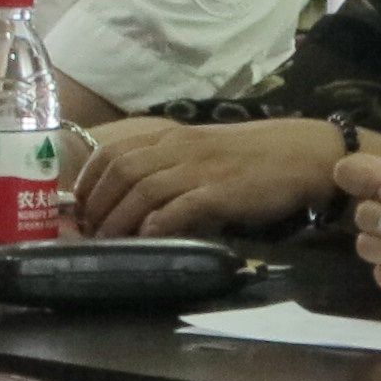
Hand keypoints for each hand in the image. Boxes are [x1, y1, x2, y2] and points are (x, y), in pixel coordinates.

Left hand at [74, 116, 342, 237]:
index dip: (88, 182)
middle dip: (97, 205)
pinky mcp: (221, 192)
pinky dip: (159, 224)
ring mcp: (199, 168)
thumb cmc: (249, 158)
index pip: (112, 153)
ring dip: (120, 219)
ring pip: (142, 189)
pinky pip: (180, 207)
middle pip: (120, 172)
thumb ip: (167, 169)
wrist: (301, 154)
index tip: (78, 208)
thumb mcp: (199, 154)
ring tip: (110, 243)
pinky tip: (149, 239)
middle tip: (90, 232)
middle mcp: (179, 148)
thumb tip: (132, 201)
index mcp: (170, 137)